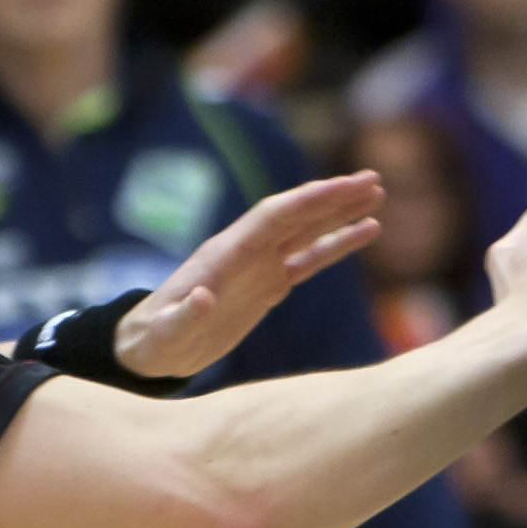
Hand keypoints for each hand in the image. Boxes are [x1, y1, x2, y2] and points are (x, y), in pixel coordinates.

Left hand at [113, 173, 382, 381]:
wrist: (150, 348)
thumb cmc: (154, 340)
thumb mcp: (165, 333)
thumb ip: (184, 316)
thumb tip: (203, 298)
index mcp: (225, 256)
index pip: (272, 218)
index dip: (307, 201)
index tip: (342, 187)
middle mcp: (246, 252)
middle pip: (295, 215)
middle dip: (332, 197)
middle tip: (373, 179)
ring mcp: (259, 266)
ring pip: (307, 231)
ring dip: (340, 212)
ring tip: (376, 195)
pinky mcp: (269, 284)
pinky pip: (310, 259)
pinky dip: (337, 244)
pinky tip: (365, 232)